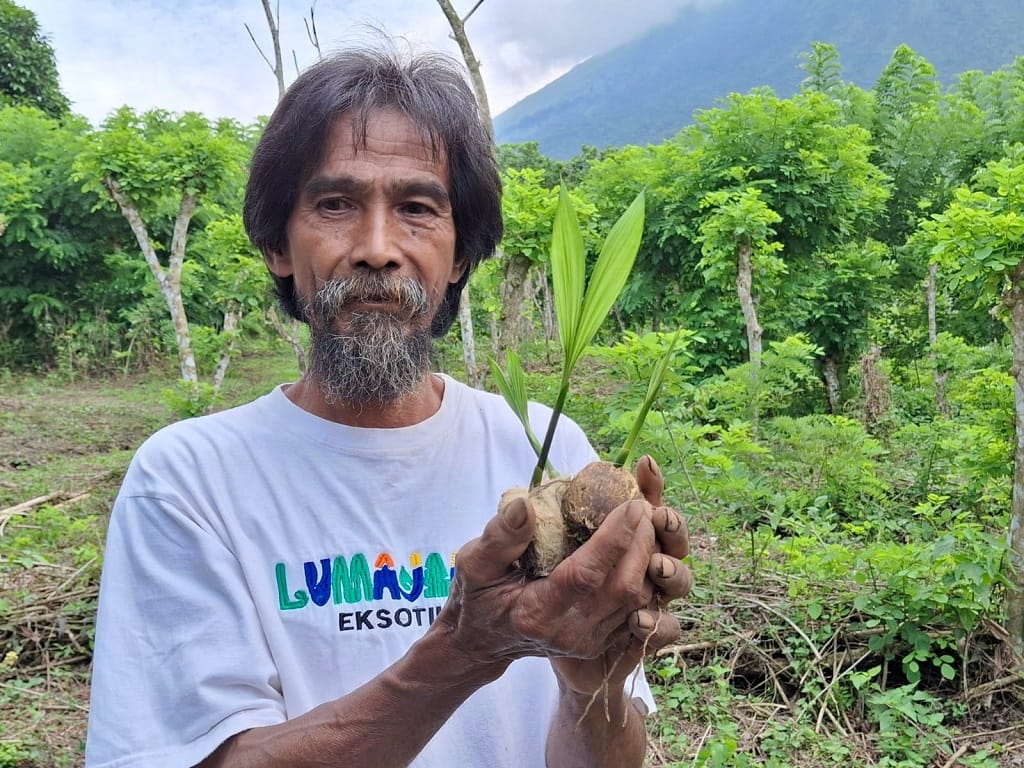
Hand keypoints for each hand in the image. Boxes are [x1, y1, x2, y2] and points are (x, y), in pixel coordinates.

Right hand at [435, 489, 658, 677]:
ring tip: (650, 521)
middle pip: (624, 588)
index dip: (615, 538)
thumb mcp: (475, 564)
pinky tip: (646, 547)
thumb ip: (499, 536)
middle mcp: (571, 634)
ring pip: (640, 600)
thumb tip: (526, 504)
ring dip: (651, 558)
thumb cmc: (479, 596)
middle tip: (646, 506)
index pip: (587, 574)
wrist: (486, 640)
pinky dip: (650, 576)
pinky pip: (641, 610)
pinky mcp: (604, 642)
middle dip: (642, 544)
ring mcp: (591, 643)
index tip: (632, 503)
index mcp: (538, 614)